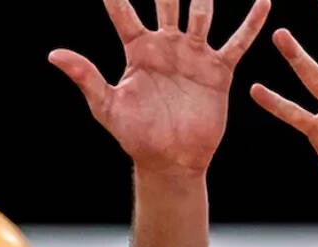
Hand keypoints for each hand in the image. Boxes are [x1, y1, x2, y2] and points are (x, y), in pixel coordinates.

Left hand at [49, 0, 269, 175]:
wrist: (171, 160)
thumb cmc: (136, 136)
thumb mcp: (107, 106)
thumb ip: (86, 77)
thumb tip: (54, 54)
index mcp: (137, 49)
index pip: (122, 11)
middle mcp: (166, 45)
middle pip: (166, 1)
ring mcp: (193, 55)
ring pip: (201, 14)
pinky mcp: (218, 71)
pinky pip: (237, 42)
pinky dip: (251, 22)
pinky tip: (263, 2)